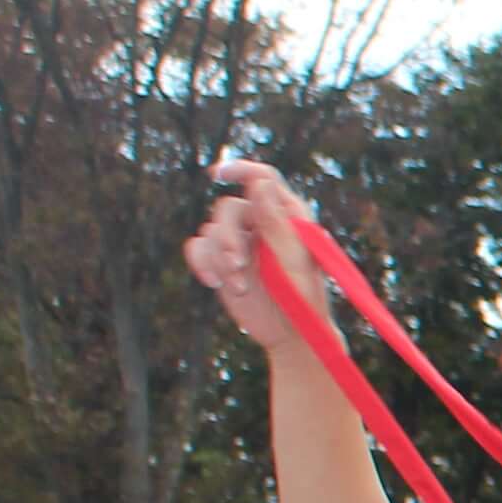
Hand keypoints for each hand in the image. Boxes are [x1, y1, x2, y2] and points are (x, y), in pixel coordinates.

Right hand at [189, 157, 310, 349]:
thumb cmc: (303, 297)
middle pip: (227, 208)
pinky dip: (202, 263)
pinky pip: (197, 248)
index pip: (263, 178)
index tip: (217, 175)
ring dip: (219, 258)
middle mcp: (261, 222)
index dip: (240, 169)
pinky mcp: (222, 261)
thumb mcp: (292, 259)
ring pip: (210, 230)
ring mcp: (240, 240)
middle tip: (238, 264)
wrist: (291, 333)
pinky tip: (215, 283)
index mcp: (288, 215)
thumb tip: (260, 182)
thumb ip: (275, 221)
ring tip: (239, 285)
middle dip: (227, 237)